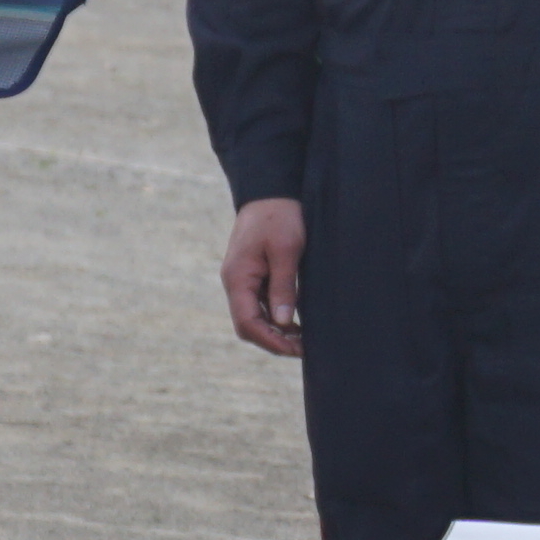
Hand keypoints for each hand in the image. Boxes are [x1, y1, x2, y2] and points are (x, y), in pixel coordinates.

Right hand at [220, 197, 307, 357]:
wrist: (270, 190)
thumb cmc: (279, 216)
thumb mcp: (286, 250)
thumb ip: (284, 287)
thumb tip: (282, 323)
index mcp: (238, 278)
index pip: (248, 323)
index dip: (271, 341)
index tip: (297, 349)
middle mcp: (235, 282)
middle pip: (248, 325)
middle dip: (273, 341)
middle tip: (303, 348)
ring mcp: (242, 279)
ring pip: (255, 317)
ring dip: (276, 331)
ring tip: (304, 339)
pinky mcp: (253, 275)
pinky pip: (260, 304)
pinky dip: (276, 317)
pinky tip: (296, 321)